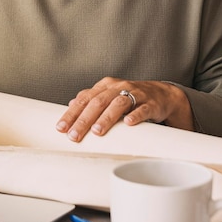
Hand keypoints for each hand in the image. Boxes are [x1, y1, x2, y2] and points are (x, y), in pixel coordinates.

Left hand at [55, 76, 193, 141]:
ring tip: (97, 131)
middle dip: (84, 119)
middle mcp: (119, 87)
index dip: (72, 113)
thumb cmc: (130, 97)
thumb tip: (71, 105)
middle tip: (74, 136)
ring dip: (107, 117)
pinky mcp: (150, 103)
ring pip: (119, 104)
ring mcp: (135, 94)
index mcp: (106, 86)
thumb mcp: (109, 95)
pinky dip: (136, 115)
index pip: (85, 99)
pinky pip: (143, 109)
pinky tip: (129, 124)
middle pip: (98, 102)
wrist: (160, 94)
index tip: (61, 128)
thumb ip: (91, 99)